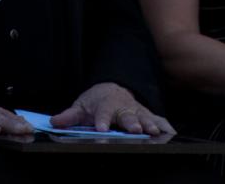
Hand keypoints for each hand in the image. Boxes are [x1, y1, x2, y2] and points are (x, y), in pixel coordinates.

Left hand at [50, 82, 173, 135]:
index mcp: (104, 106)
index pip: (102, 114)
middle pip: (127, 116)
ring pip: (145, 118)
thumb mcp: (80, 107)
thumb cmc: (96, 102)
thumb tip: (54, 122)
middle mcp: (123, 108)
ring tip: (154, 132)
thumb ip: (69, 116)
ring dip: (149, 124)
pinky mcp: (149, 116)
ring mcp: (137, 111)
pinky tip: (170, 133)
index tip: (101, 129)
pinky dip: (165, 126)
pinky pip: (159, 120)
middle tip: (135, 130)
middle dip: (131, 123)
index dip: (102, 121)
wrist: (113, 90)